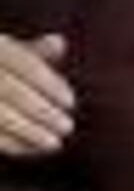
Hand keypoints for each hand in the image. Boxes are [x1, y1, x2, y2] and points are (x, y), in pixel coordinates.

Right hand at [0, 31, 70, 155]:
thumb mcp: (5, 55)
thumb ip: (32, 52)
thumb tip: (58, 42)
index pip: (22, 62)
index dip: (48, 83)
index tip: (70, 102)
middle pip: (8, 88)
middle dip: (41, 110)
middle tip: (67, 126)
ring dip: (28, 131)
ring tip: (55, 143)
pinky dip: (10, 143)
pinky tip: (31, 149)